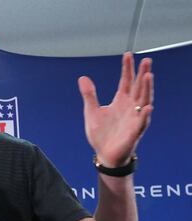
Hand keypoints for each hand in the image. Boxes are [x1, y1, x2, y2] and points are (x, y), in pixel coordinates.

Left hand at [78, 52, 153, 166]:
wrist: (104, 154)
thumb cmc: (101, 134)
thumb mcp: (91, 112)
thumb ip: (89, 95)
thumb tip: (83, 78)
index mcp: (121, 101)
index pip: (126, 81)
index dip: (127, 68)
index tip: (128, 55)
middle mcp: (131, 107)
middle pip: (139, 87)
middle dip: (143, 74)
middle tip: (146, 60)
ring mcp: (135, 118)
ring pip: (144, 101)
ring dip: (147, 89)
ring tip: (148, 76)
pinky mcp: (135, 132)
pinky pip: (142, 123)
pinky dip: (144, 115)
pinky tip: (147, 107)